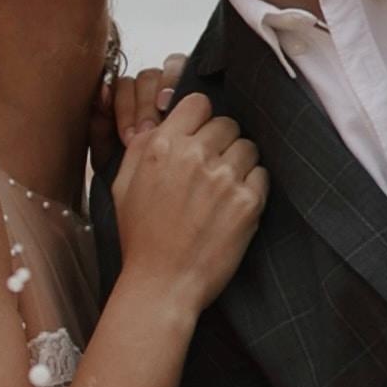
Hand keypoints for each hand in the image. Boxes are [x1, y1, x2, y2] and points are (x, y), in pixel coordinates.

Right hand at [107, 84, 264, 317]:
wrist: (162, 284)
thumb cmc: (140, 239)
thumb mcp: (123, 185)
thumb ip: (142, 147)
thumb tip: (161, 121)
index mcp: (163, 146)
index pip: (198, 103)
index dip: (201, 118)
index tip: (200, 135)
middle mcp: (195, 156)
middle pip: (227, 123)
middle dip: (221, 142)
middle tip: (212, 167)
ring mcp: (224, 178)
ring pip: (248, 147)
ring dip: (240, 162)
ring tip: (224, 188)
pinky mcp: (247, 202)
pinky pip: (262, 175)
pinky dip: (253, 186)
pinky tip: (234, 205)